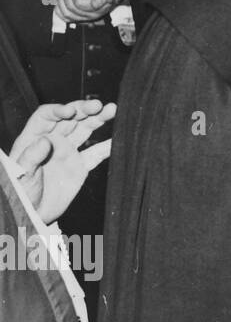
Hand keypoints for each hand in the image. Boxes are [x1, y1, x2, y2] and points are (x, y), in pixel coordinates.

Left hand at [9, 100, 115, 221]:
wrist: (32, 216)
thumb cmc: (20, 194)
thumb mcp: (20, 175)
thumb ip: (31, 157)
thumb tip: (44, 140)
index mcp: (34, 138)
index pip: (46, 116)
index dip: (58, 110)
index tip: (70, 112)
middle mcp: (53, 141)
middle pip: (70, 118)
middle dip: (84, 110)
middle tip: (98, 106)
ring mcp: (68, 152)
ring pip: (85, 130)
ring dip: (98, 119)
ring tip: (113, 110)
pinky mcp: (80, 166)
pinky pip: (96, 153)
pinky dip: (107, 146)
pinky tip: (119, 139)